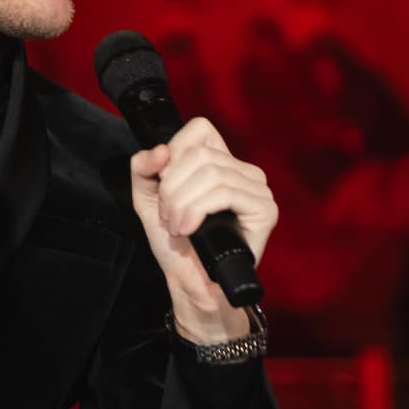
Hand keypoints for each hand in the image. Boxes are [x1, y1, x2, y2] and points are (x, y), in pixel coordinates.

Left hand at [129, 117, 278, 340]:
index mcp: (220, 161)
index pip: (200, 129)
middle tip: (168, 216)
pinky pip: (225, 192)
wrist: (188, 279)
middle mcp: (243, 171)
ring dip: (181, 203)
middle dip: (171, 188)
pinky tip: (189, 229)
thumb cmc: (173, 240)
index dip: (173, 153)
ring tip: (178, 226)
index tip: (164, 185)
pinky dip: (196, 210)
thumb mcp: (148, 196)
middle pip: (199, 155)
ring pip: (210, 174)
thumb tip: (163, 149)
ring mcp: (258, 189)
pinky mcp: (265, 209)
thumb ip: (144, 167)